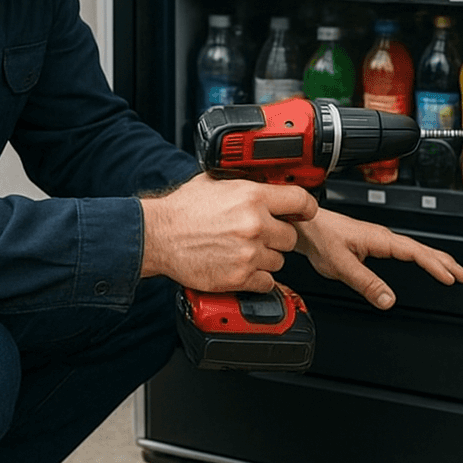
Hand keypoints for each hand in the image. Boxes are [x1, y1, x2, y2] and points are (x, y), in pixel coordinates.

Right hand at [139, 174, 317, 291]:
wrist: (158, 235)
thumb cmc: (182, 210)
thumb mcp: (216, 182)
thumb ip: (246, 184)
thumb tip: (265, 181)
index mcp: (252, 197)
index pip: (301, 201)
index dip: (305, 208)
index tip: (303, 212)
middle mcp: (254, 224)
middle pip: (291, 236)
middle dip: (277, 237)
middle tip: (258, 235)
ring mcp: (248, 253)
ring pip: (279, 261)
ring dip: (265, 258)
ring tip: (242, 250)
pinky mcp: (239, 277)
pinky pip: (266, 282)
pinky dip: (256, 279)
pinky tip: (240, 267)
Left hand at [293, 208, 462, 309]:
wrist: (305, 226)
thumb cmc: (320, 238)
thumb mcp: (341, 265)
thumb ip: (365, 282)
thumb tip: (388, 299)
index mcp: (380, 239)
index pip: (416, 252)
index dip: (435, 265)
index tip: (452, 277)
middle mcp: (383, 237)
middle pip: (423, 250)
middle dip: (446, 262)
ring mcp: (380, 240)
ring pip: (416, 249)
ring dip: (436, 260)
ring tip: (454, 272)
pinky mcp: (374, 244)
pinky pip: (406, 251)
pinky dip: (421, 259)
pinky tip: (424, 265)